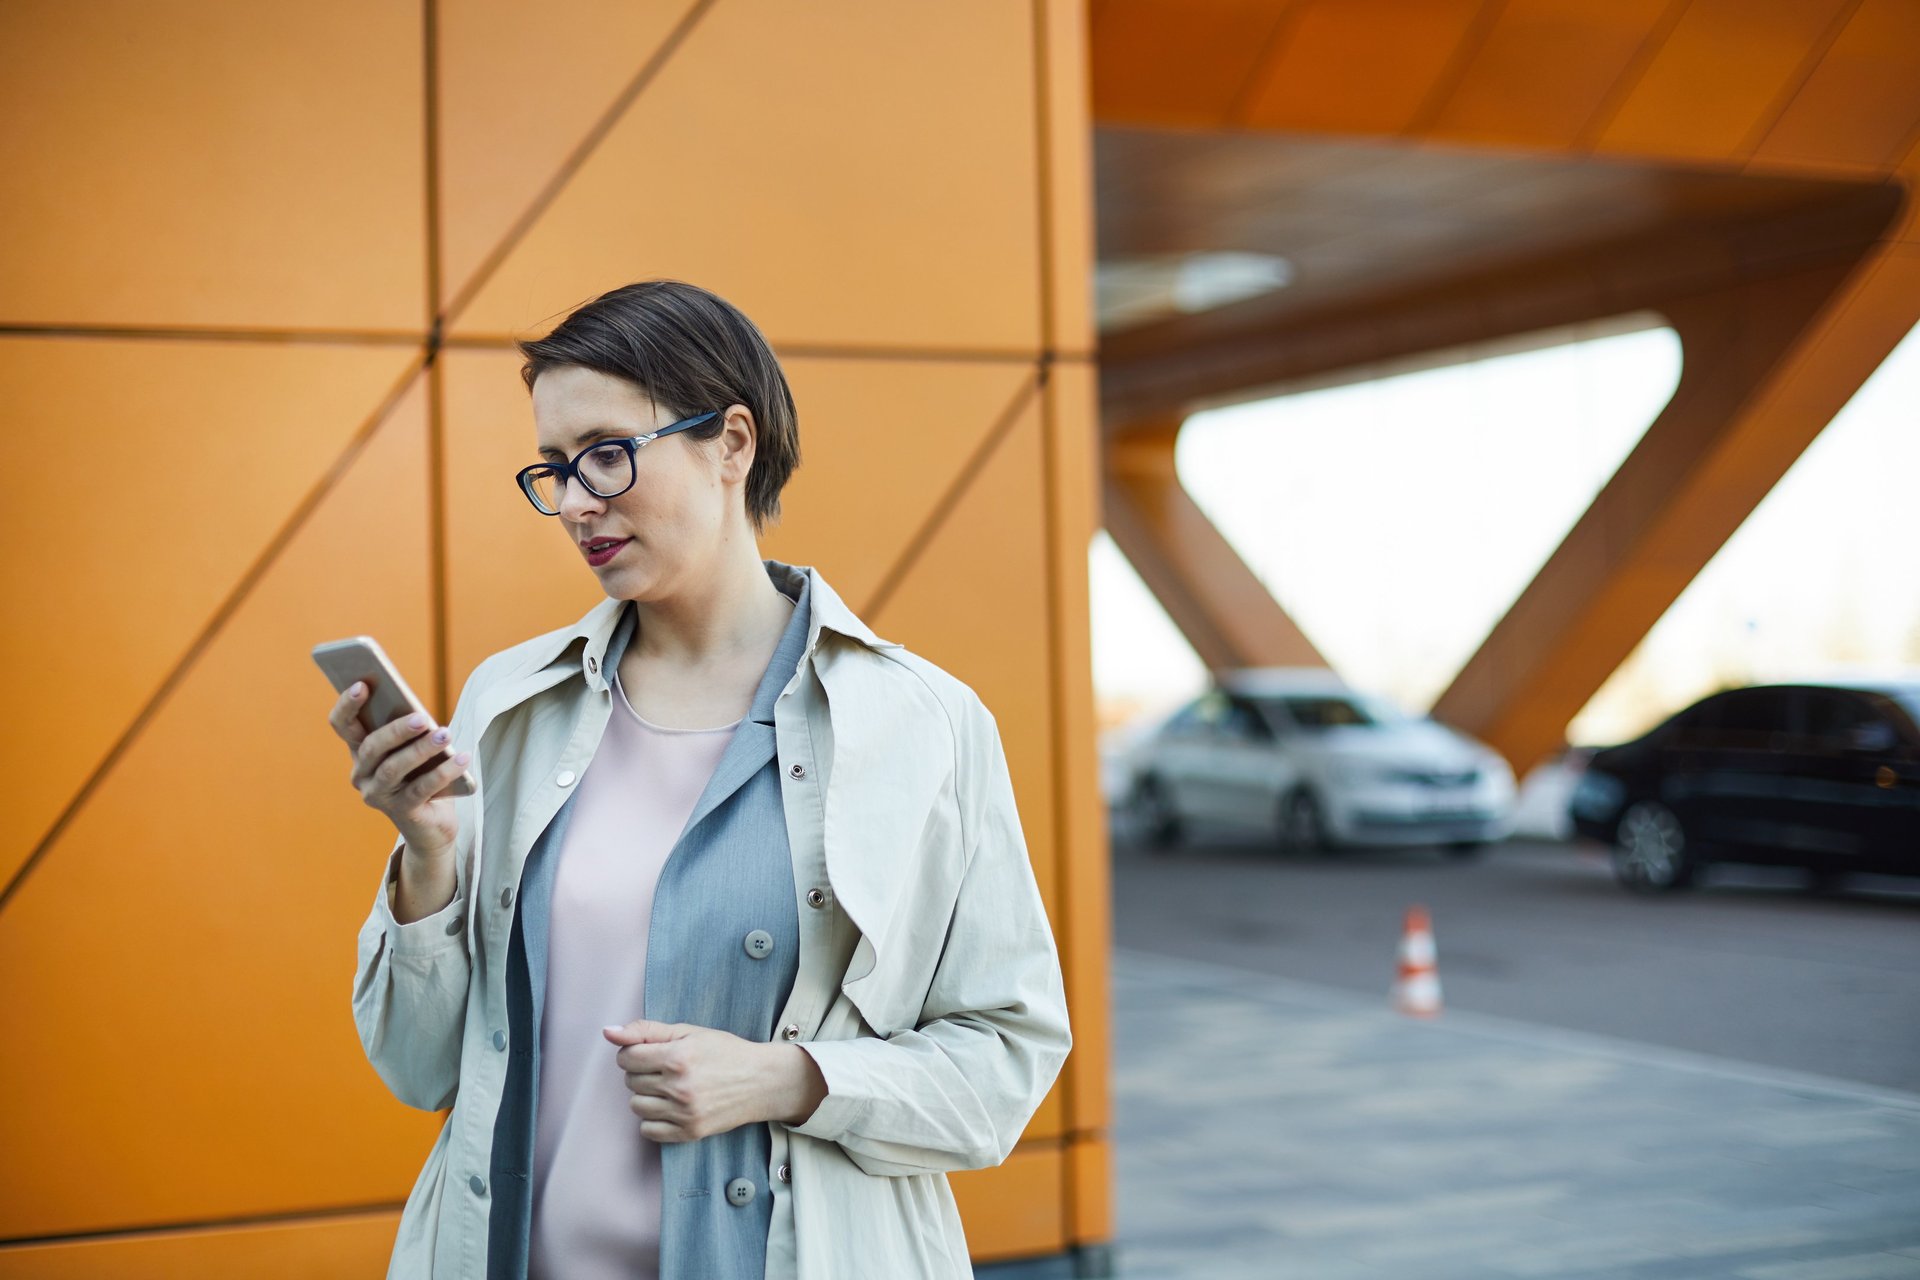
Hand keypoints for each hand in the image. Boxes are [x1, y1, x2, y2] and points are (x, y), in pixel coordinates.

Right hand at [327, 683, 469, 857]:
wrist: (432, 824)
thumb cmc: (422, 775)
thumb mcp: (413, 748)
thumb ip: (409, 730)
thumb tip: (419, 712)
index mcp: (360, 751)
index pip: (342, 725)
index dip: (348, 705)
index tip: (362, 684)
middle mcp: (362, 774)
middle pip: (372, 746)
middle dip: (397, 730)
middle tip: (422, 717)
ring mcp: (378, 795)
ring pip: (393, 768)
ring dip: (421, 749)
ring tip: (445, 734)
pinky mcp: (402, 812)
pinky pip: (421, 789)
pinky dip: (444, 772)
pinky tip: (463, 758)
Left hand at [602, 1020, 825, 1142]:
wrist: (761, 1081)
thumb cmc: (725, 1052)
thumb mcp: (689, 1032)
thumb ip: (646, 1030)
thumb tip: (608, 1031)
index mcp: (677, 1058)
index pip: (627, 1058)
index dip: (634, 1052)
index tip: (649, 1052)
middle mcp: (678, 1088)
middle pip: (630, 1081)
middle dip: (642, 1072)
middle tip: (665, 1068)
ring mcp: (683, 1114)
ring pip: (636, 1106)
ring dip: (646, 1095)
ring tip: (668, 1087)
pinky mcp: (689, 1133)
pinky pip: (648, 1131)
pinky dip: (654, 1119)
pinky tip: (670, 1106)